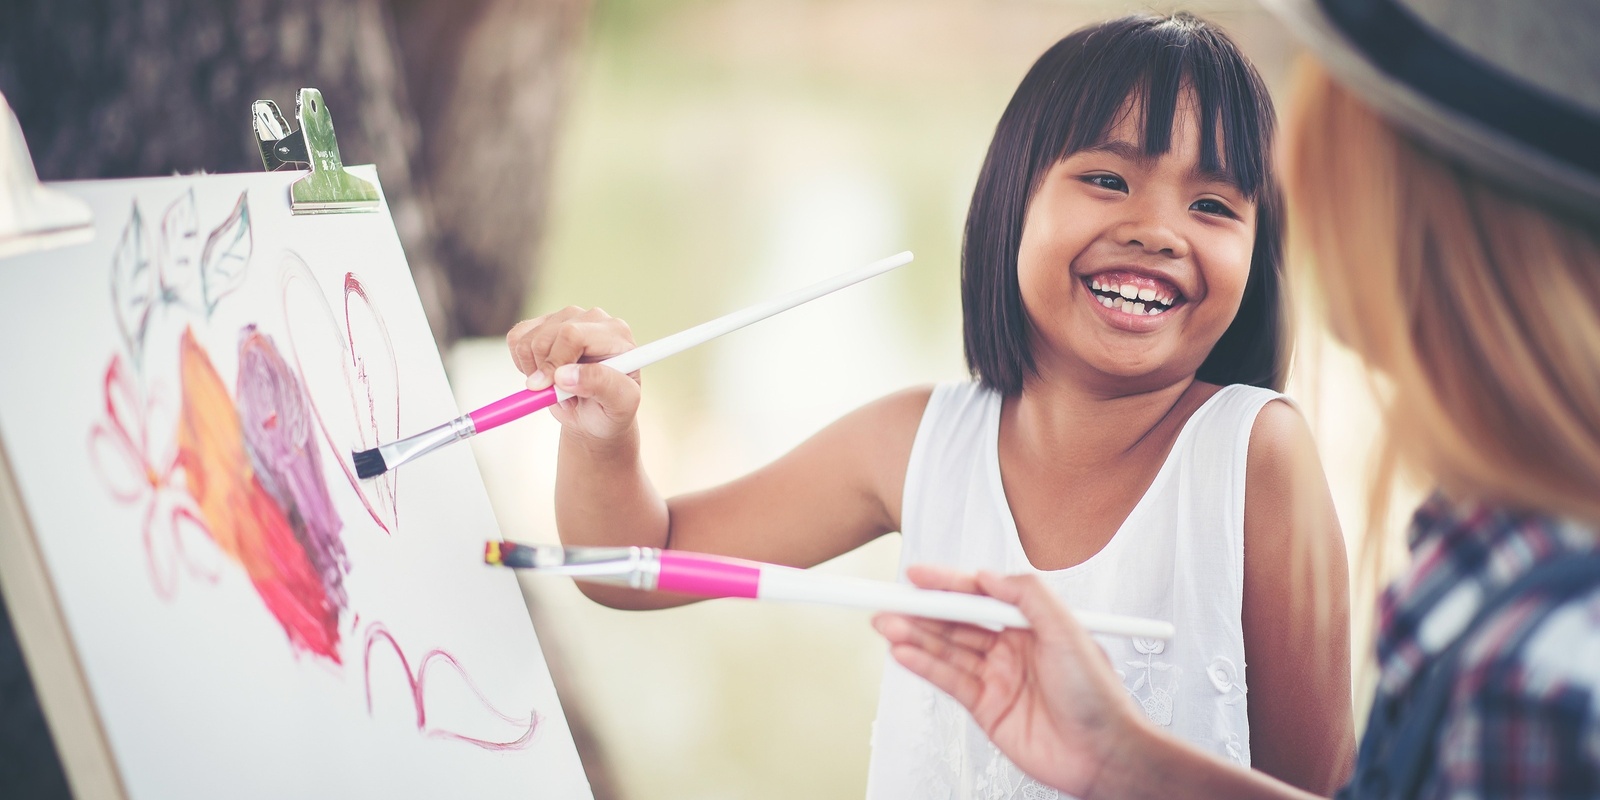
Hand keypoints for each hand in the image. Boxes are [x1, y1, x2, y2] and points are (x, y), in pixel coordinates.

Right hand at [506, 306, 639, 440]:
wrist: (596, 415)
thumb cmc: (611, 409)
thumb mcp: (621, 404)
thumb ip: (601, 385)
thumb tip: (564, 374)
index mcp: (616, 332)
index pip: (572, 335)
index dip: (554, 362)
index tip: (550, 389)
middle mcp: (591, 318)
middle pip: (546, 336)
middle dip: (546, 373)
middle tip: (564, 398)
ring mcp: (566, 318)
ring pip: (527, 339)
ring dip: (535, 373)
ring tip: (559, 389)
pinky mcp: (544, 324)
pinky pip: (516, 339)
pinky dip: (522, 364)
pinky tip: (544, 376)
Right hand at [873, 566, 1146, 797]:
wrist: (1104, 754)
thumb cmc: (1099, 697)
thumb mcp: (1068, 630)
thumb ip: (1028, 595)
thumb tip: (989, 575)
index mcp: (1032, 624)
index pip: (979, 596)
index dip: (946, 584)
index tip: (917, 575)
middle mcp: (1011, 648)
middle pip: (956, 622)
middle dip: (921, 611)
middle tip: (890, 601)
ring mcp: (997, 678)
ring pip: (947, 651)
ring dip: (915, 637)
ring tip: (887, 625)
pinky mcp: (986, 708)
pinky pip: (949, 681)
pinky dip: (924, 666)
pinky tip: (904, 653)